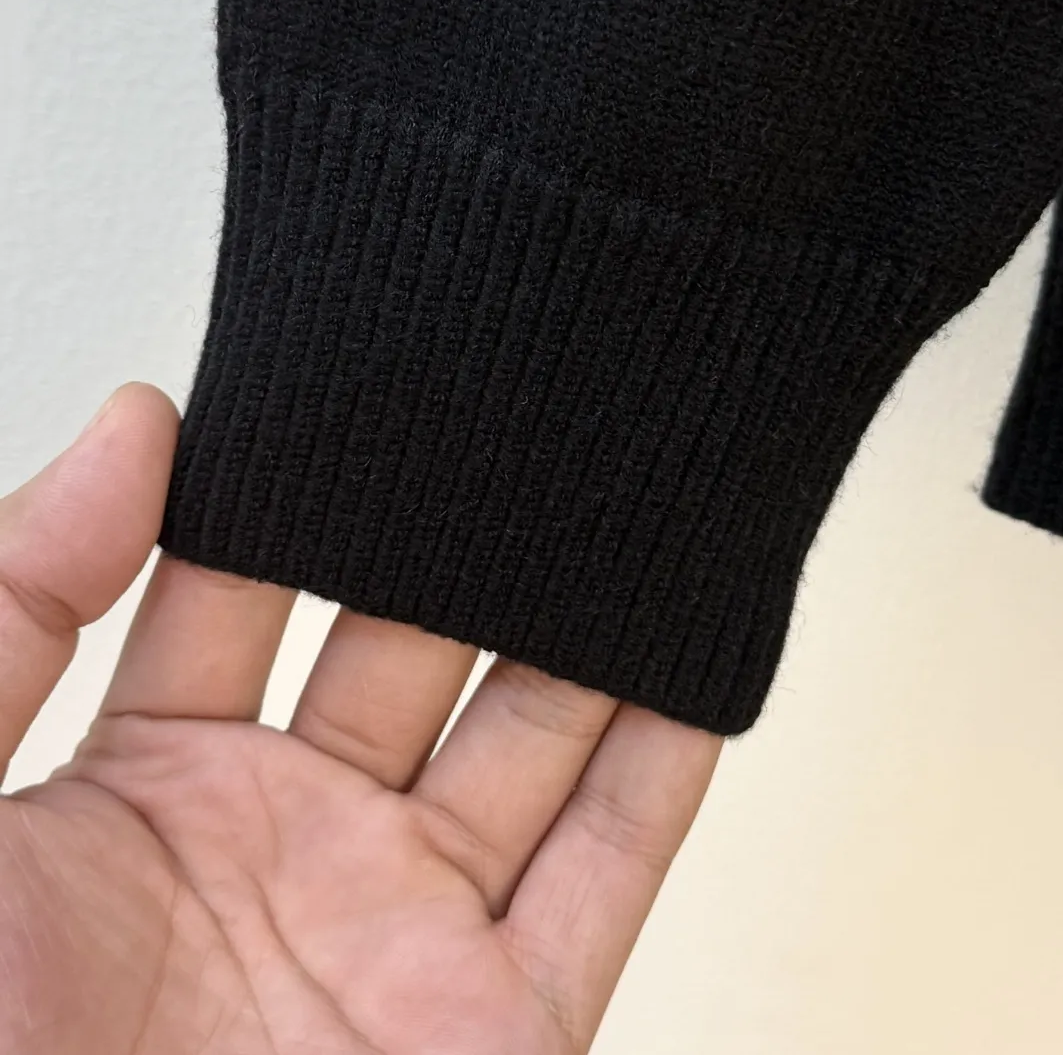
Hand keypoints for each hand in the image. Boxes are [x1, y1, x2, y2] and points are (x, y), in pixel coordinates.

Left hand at [0, 384, 722, 1052]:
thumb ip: (16, 600)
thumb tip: (135, 417)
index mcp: (144, 791)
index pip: (244, 582)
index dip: (305, 478)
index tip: (372, 369)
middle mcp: (287, 850)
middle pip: (410, 644)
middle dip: (467, 529)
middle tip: (526, 402)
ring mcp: (399, 938)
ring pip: (529, 738)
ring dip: (585, 620)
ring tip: (632, 489)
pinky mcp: (496, 1037)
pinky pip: (608, 874)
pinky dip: (667, 763)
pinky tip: (698, 653)